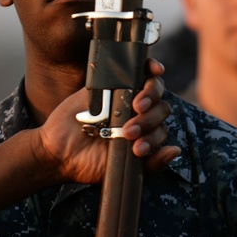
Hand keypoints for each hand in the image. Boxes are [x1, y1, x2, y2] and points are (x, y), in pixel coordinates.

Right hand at [35, 59, 179, 183]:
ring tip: (137, 106)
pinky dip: (149, 66)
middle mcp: (138, 114)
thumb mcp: (124, 169)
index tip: (136, 150)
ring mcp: (125, 96)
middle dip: (148, 120)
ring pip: (154, 87)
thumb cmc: (92, 163)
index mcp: (144, 133)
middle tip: (128, 132)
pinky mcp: (109, 82)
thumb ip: (152, 163)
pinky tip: (154, 69)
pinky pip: (135, 69)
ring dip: (151, 94)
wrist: (60, 153)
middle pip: (160, 108)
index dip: (153, 138)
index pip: (161, 129)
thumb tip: (176, 150)